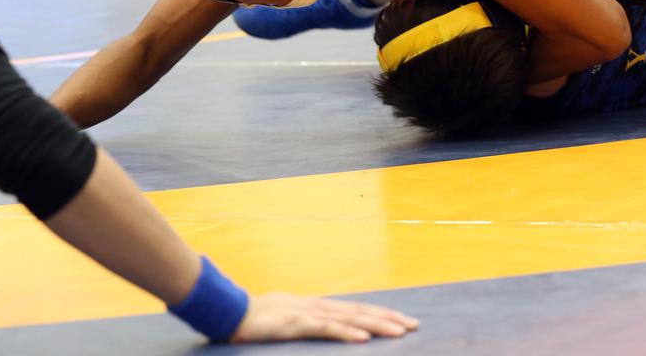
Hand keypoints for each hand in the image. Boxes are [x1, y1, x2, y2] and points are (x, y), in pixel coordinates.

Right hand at [231, 292, 418, 343]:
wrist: (231, 311)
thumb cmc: (259, 318)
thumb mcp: (289, 320)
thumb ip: (308, 323)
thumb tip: (325, 328)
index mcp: (318, 306)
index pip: (357, 310)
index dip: (381, 314)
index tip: (402, 320)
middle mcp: (319, 306)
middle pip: (361, 312)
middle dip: (389, 318)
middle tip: (414, 325)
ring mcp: (309, 313)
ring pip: (351, 318)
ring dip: (377, 324)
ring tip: (399, 331)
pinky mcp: (297, 323)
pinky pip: (327, 328)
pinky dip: (347, 332)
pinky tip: (363, 337)